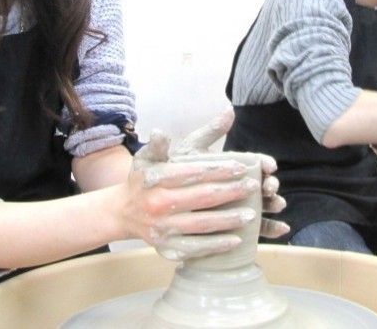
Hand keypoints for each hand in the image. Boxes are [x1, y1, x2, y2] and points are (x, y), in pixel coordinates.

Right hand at [125, 117, 286, 261]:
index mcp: (156, 179)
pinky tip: (237, 240)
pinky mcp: (167, 248)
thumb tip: (164, 129)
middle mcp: (158, 204)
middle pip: (201, 197)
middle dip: (230, 192)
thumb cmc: (143, 180)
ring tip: (252, 214)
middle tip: (254, 187)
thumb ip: (163, 142)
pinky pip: (196, 248)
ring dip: (228, 220)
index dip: (219, 169)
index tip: (242, 167)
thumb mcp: (149, 156)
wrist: (122, 212)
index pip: (192, 172)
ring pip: (202, 225)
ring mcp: (163, 229)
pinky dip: (216, 246)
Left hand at [180, 109, 287, 237]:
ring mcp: (239, 205)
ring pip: (263, 205)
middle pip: (261, 183)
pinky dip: (272, 229)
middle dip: (269, 184)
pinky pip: (258, 229)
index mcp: (230, 165)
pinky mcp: (237, 226)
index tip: (270, 166)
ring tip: (278, 205)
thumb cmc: (176, 170)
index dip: (264, 163)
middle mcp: (238, 184)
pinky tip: (281, 229)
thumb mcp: (192, 148)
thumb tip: (229, 110)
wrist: (158, 197)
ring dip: (274, 204)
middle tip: (270, 187)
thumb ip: (209, 132)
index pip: (254, 162)